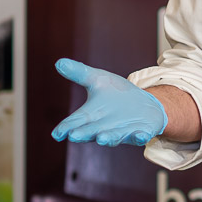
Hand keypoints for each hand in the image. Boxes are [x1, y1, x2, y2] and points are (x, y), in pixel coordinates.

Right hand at [51, 58, 168, 145]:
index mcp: (91, 115)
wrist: (145, 103)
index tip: (56, 134)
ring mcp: (122, 131)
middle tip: (74, 136)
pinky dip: (139, 137)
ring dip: (108, 138)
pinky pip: (139, 137)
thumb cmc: (116, 94)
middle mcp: (104, 127)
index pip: (75, 122)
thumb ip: (80, 73)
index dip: (65, 127)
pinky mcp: (140, 133)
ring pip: (113, 137)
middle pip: (91, 132)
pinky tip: (141, 136)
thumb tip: (59, 62)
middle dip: (84, 134)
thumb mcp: (98, 80)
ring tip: (102, 139)